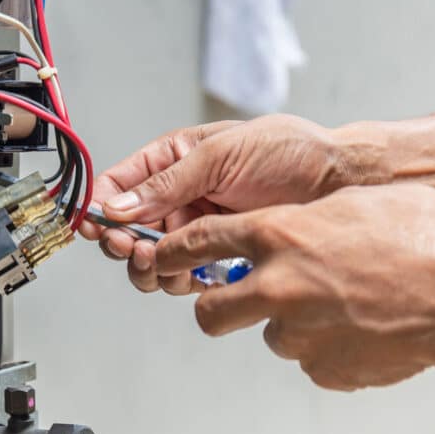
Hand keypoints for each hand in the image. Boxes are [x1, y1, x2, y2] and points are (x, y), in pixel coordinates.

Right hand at [80, 115, 359, 294]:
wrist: (341, 181)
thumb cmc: (288, 152)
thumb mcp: (220, 156)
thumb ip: (167, 184)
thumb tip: (116, 205)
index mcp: (174, 160)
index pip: (120, 183)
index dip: (100, 205)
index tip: (93, 225)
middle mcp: (181, 197)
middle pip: (128, 228)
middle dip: (122, 242)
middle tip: (130, 249)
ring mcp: (200, 229)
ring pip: (153, 258)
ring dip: (149, 267)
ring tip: (160, 264)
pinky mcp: (220, 257)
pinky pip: (186, 277)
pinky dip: (182, 281)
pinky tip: (195, 276)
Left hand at [155, 184, 434, 390]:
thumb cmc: (423, 238)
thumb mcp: (358, 201)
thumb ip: (312, 213)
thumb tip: (300, 220)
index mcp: (278, 234)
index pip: (198, 241)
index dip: (173, 250)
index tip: (161, 257)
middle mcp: (276, 284)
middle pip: (208, 309)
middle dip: (215, 307)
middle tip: (236, 301)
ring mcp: (297, 331)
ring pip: (267, 334)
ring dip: (287, 323)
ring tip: (335, 307)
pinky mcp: (321, 367)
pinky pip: (309, 358)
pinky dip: (325, 346)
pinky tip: (360, 328)